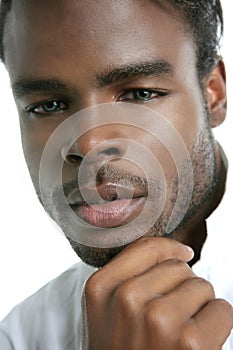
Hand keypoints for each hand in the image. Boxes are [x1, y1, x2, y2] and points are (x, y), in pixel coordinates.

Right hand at [82, 237, 232, 348]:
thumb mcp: (109, 310)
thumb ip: (131, 274)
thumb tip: (182, 251)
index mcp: (101, 288)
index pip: (148, 246)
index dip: (170, 250)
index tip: (182, 256)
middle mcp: (127, 299)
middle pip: (179, 266)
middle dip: (182, 287)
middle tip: (168, 318)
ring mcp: (157, 319)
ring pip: (201, 286)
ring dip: (199, 308)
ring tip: (179, 333)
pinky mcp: (190, 342)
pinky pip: (222, 309)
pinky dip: (217, 325)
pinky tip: (196, 345)